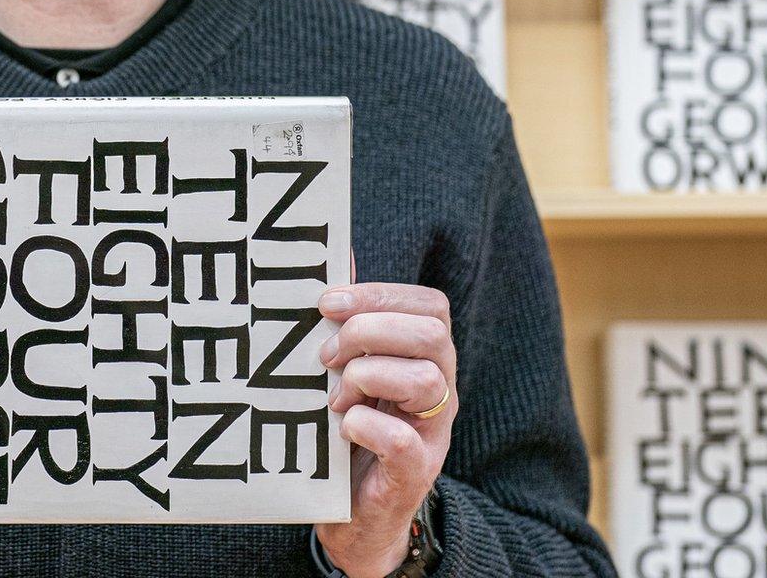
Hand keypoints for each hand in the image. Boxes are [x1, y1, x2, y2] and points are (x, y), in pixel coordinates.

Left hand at [311, 276, 455, 576]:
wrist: (356, 514)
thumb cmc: (349, 429)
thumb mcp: (348, 368)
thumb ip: (348, 318)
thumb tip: (335, 253)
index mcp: (426, 356)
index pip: (429, 305)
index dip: (380, 295)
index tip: (328, 302)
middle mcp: (441, 389)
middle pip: (432, 335)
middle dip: (370, 331)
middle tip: (326, 355)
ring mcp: (433, 432)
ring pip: (425, 380)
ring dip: (366, 377)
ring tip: (335, 397)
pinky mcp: (415, 472)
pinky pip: (401, 438)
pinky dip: (364, 425)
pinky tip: (342, 427)